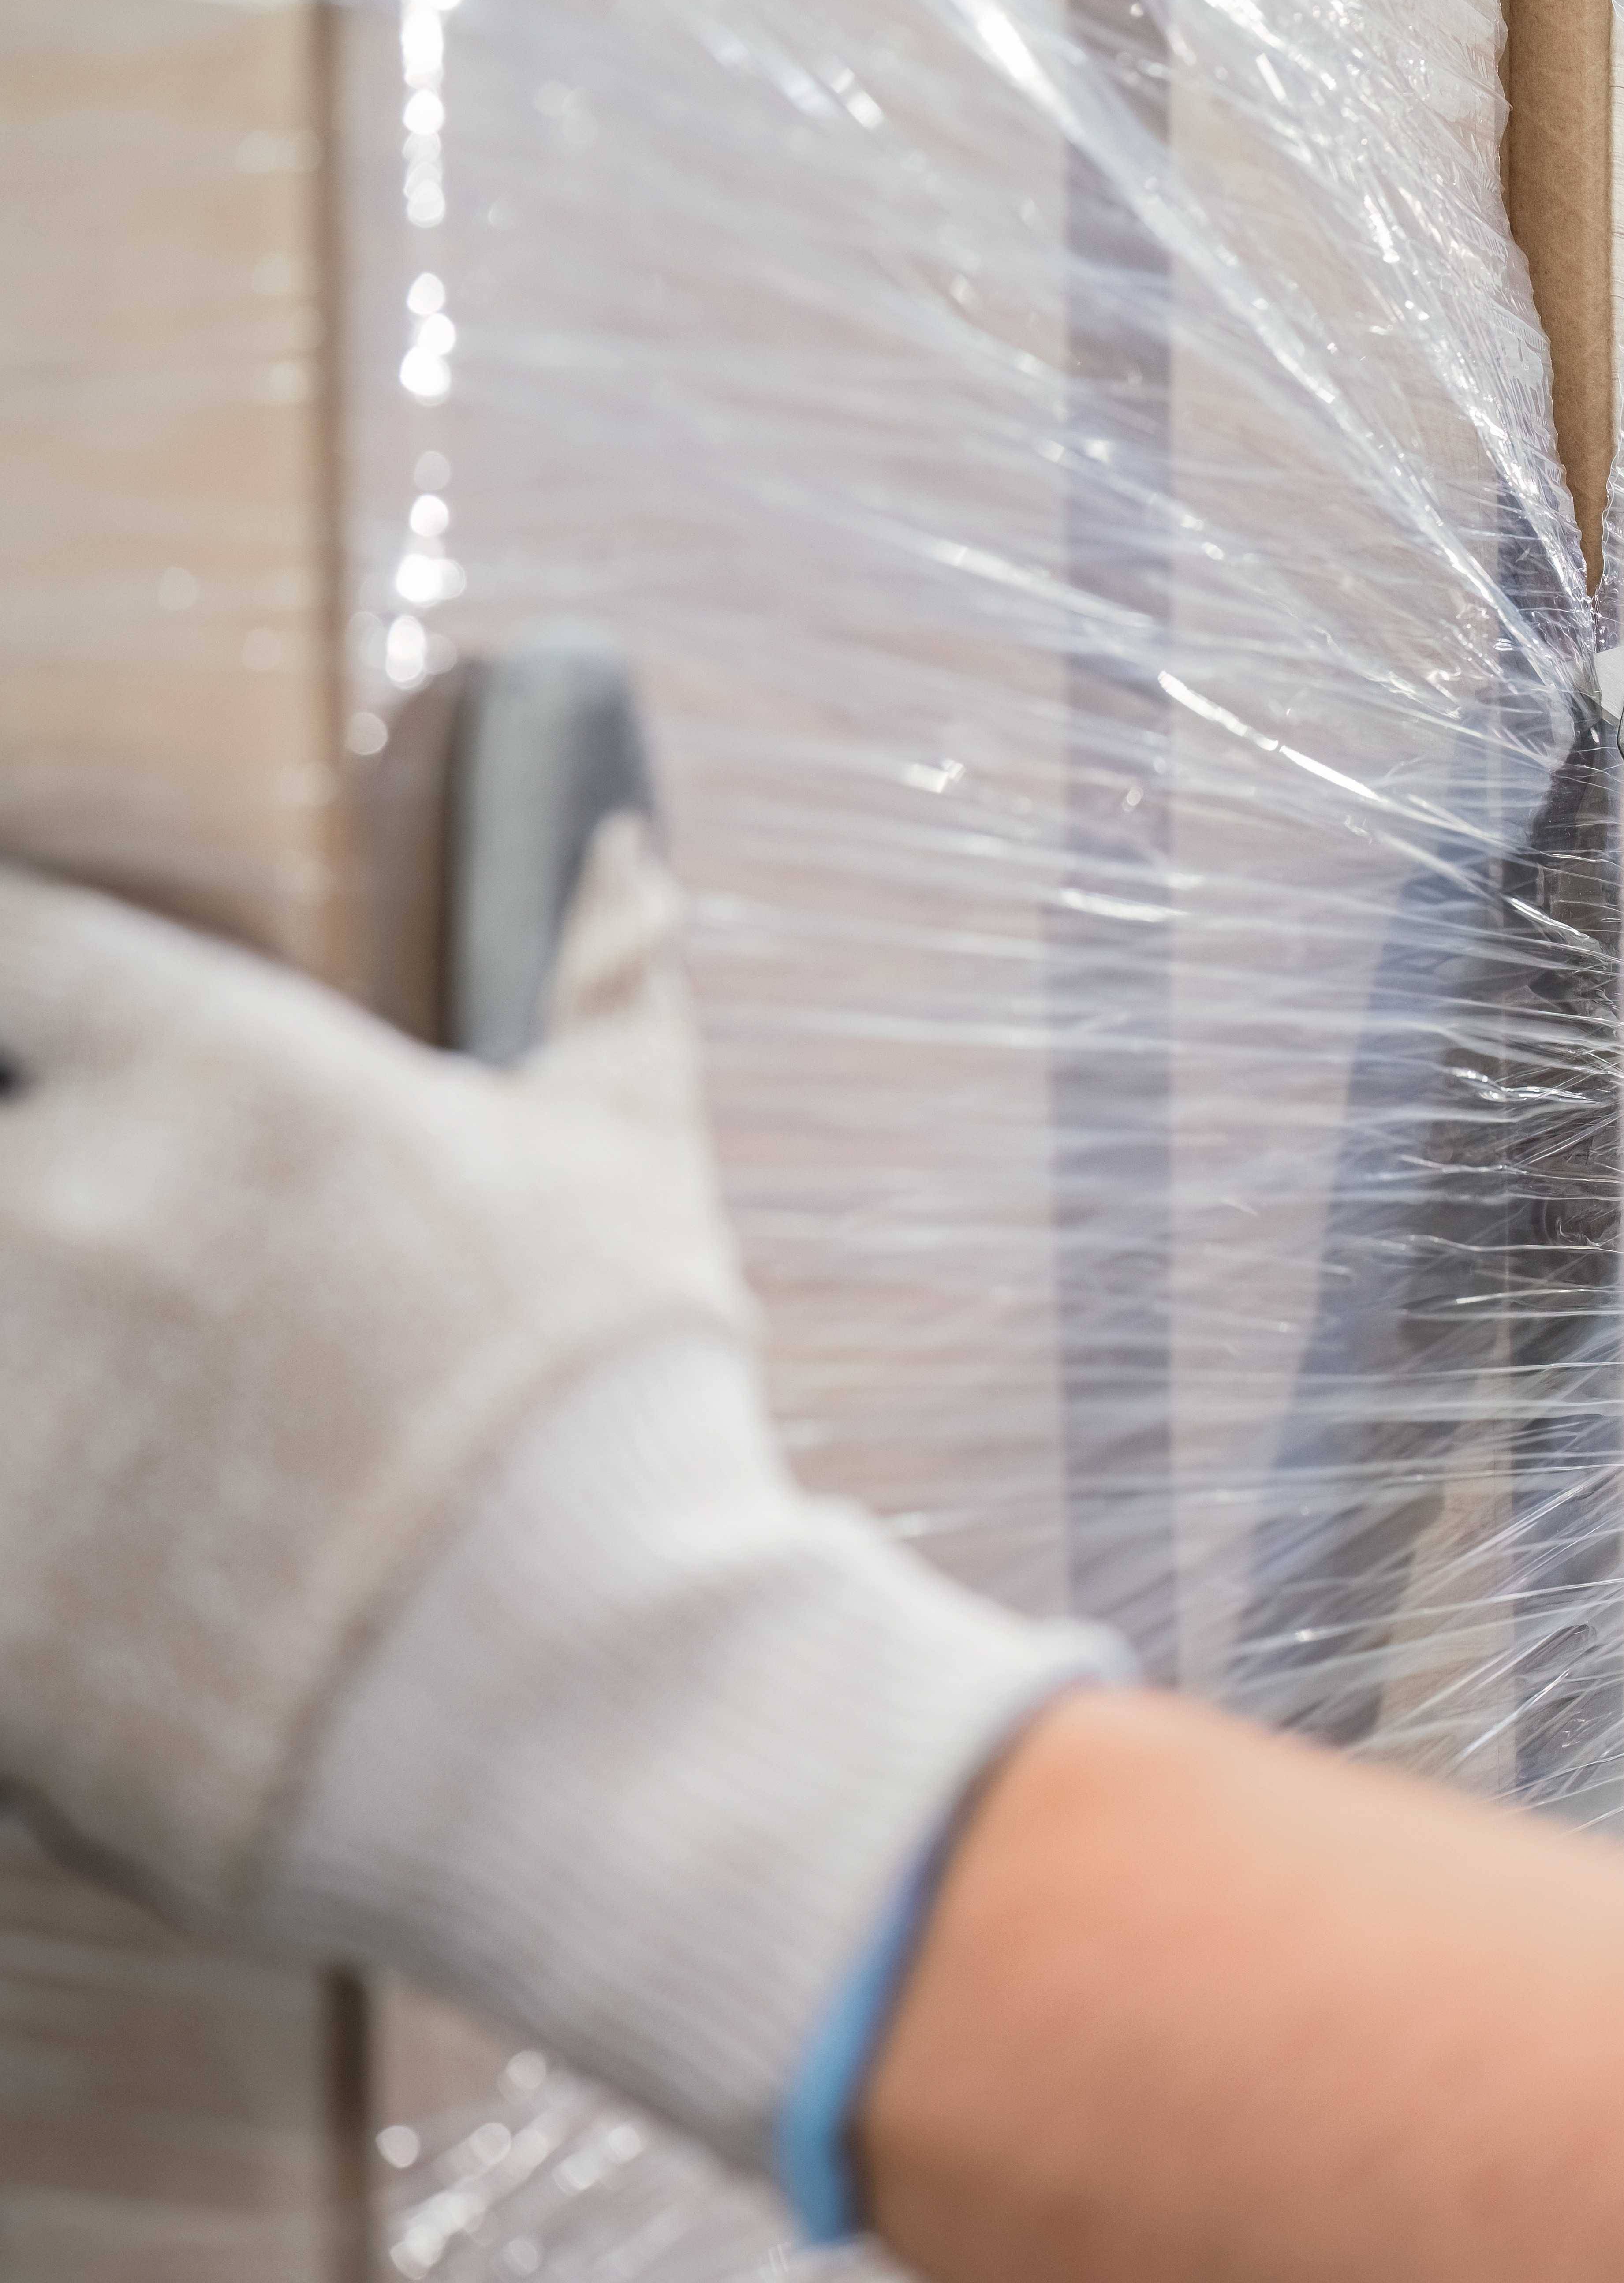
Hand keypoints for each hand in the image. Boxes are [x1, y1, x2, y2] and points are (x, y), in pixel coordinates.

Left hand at [0, 824, 1115, 2193]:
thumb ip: (605, 988)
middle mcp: (61, 1206)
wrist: (579, 1698)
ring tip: (106, 1413)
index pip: (16, 945)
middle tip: (82, 1247)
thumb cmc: (616, 1411)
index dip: (17, 970)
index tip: (34, 1018)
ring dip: (22, 1358)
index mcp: (215, 1076)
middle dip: (23, 1184)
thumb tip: (624, 854)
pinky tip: (102, 1555)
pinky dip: (24, 1531)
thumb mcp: (633, 1166)